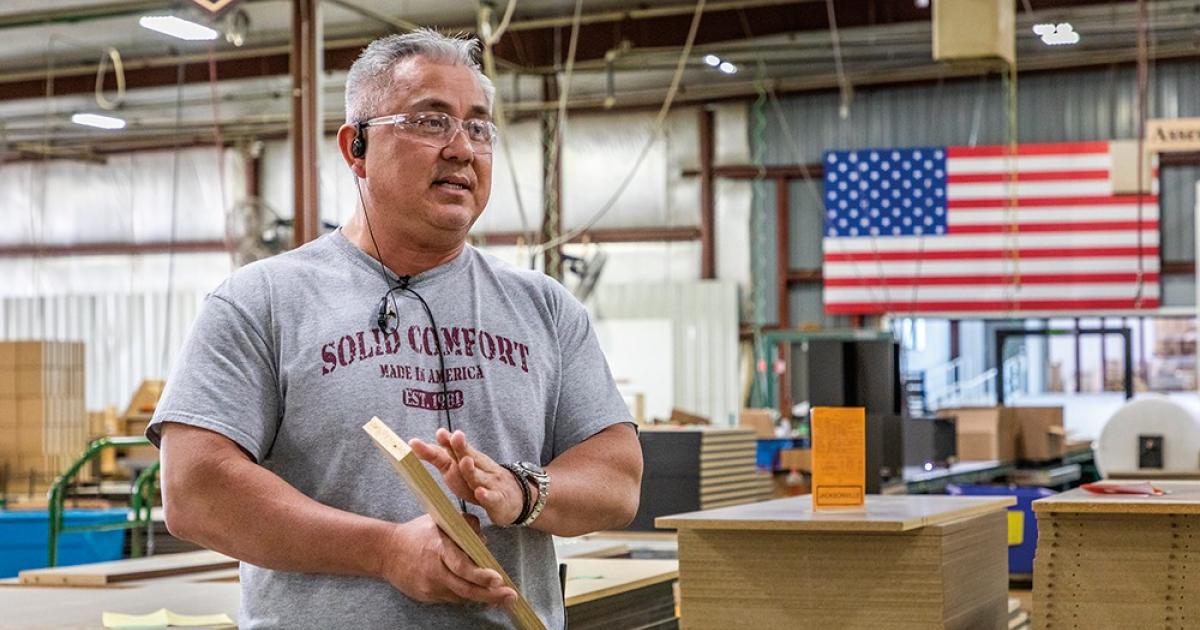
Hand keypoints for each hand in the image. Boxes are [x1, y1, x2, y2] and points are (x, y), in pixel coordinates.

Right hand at [378, 514, 517, 605]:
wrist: (386, 552)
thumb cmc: (417, 533)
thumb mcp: (440, 521)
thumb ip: (465, 524)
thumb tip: (484, 539)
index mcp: (438, 549)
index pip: (461, 566)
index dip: (480, 575)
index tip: (498, 579)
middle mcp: (434, 571)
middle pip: (465, 588)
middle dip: (490, 595)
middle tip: (510, 596)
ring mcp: (429, 587)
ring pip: (461, 596)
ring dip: (482, 597)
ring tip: (501, 597)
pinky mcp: (426, 596)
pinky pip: (452, 598)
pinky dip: (466, 595)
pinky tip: (479, 593)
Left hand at [410, 429, 527, 525]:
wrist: (515, 496)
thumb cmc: (482, 480)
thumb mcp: (461, 467)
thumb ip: (441, 455)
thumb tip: (418, 441)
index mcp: (469, 459)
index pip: (455, 449)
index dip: (447, 442)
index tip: (439, 433)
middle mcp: (480, 468)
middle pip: (469, 456)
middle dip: (461, 447)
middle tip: (455, 436)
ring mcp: (490, 483)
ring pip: (479, 476)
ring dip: (472, 469)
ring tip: (465, 461)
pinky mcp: (498, 500)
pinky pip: (491, 498)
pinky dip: (486, 495)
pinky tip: (480, 493)